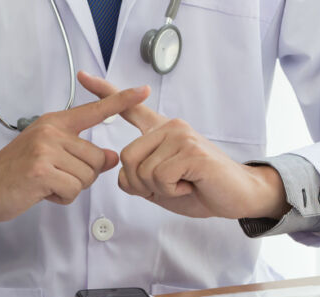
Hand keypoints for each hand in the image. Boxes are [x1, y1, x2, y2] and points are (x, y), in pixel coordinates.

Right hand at [0, 82, 150, 221]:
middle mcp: (52, 131)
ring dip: (70, 189)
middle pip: (97, 159)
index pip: (94, 110)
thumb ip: (81, 153)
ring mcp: (46, 150)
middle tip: (54, 177)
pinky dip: (61, 198)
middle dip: (82, 176)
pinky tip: (42, 193)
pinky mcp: (41, 171)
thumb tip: (112, 158)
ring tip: (46, 184)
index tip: (144, 90)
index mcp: (55, 122)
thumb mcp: (49, 155)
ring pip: (87, 177)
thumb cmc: (16, 172)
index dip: (121, 100)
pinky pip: (73, 190)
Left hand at [78, 72, 290, 219]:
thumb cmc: (198, 188)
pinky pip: (159, 178)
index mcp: (161, 132)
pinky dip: (171, 190)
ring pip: (141, 171)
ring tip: (183, 183)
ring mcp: (181, 136)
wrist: (236, 196)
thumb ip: (137, 176)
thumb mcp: (158, 185)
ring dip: (158, 189)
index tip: (83, 76)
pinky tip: (190, 184)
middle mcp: (170, 127)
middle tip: (169, 185)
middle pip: (126, 158)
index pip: (129, 109)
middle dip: (140, 184)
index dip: (105, 93)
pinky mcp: (191, 151)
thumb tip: (123, 174)